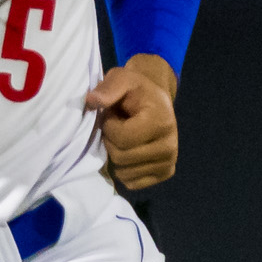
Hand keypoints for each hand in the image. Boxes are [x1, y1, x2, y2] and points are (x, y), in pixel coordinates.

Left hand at [86, 54, 179, 190]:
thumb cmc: (135, 90)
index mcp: (161, 122)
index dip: (109, 126)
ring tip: (124, 136)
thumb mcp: (121, 78)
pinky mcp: (165, 173)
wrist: (155, 100)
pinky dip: (124, 169)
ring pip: (125, 173)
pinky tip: (129, 151)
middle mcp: (169, 146)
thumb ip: (108, 88)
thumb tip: (92, 101)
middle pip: (122, 158)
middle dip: (111, 141)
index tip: (113, 114)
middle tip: (117, 126)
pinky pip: (132, 183)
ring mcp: (168, 162)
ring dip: (116, 156)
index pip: (122, 139)